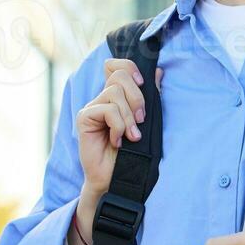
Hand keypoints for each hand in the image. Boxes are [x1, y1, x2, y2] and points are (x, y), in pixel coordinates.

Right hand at [70, 58, 162, 244]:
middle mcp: (102, 99)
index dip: (130, 67)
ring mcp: (92, 108)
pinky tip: (118, 141)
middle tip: (141, 121)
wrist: (118, 178)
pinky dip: (118, 126)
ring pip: (114, 93)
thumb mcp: (146, 121)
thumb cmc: (133, 152)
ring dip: (129, 117)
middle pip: (119, 76)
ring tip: (131, 136)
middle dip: (137, 97)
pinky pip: (107, 110)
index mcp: (116, 96)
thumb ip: (150, 97)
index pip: (116, 66)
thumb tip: (159, 72)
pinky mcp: (84, 119)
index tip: (143, 83)